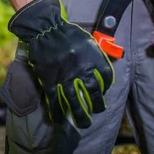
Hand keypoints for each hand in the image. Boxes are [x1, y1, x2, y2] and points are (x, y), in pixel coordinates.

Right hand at [8, 0, 114, 127]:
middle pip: (94, 93)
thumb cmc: (68, 34)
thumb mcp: (88, 42)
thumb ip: (97, 56)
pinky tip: (59, 119)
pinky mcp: (50, 80)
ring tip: (84, 124)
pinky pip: (55, 100)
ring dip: (80, 115)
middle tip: (97, 112)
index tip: (103, 92)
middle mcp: (81, 70)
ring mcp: (65, 77)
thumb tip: (102, 73)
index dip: (106, 87)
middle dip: (97, 106)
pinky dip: (57, 111)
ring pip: (75, 101)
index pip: (106, 77)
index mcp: (93, 58)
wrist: (46, 29)